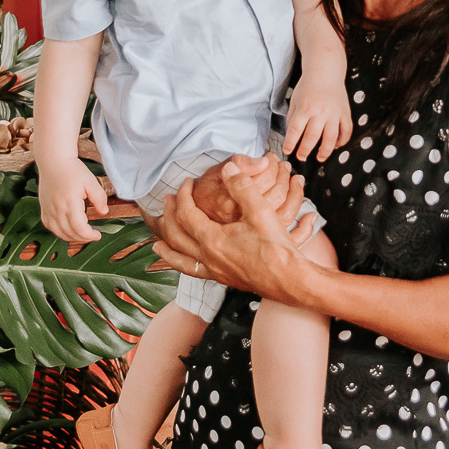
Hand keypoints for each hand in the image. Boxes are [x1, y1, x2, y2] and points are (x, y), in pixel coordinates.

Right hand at [38, 155, 109, 244]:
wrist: (53, 161)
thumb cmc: (73, 170)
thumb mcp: (91, 181)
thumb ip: (99, 198)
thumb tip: (104, 212)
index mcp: (70, 203)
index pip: (79, 228)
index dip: (89, 235)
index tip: (98, 235)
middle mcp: (57, 209)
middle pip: (70, 233)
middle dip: (83, 238)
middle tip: (92, 235)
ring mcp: (48, 210)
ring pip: (59, 232)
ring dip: (72, 237)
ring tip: (82, 233)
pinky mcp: (43, 208)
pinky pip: (50, 227)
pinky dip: (59, 232)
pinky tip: (68, 229)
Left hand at [155, 162, 308, 298]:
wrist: (290, 280)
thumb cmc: (277, 248)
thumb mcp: (260, 211)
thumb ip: (242, 186)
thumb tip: (229, 168)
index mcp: (213, 240)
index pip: (187, 214)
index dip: (184, 196)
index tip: (187, 183)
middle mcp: (208, 258)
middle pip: (177, 236)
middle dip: (170, 216)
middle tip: (168, 201)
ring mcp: (215, 271)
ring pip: (181, 260)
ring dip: (168, 248)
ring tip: (158, 244)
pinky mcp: (224, 279)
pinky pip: (194, 272)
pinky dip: (183, 266)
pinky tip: (186, 264)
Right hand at [189, 151, 301, 226]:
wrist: (195, 218)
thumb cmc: (207, 194)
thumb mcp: (217, 173)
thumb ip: (240, 164)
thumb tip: (263, 162)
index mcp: (233, 203)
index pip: (265, 179)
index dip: (272, 165)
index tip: (272, 158)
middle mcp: (245, 221)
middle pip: (277, 195)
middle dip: (283, 176)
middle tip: (284, 167)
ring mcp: (255, 235)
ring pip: (286, 213)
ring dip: (295, 194)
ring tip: (295, 180)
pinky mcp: (263, 244)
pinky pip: (291, 237)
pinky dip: (305, 227)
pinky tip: (311, 217)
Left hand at [284, 74, 351, 162]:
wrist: (325, 71)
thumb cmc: (307, 86)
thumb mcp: (295, 100)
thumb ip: (292, 118)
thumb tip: (291, 135)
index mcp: (305, 108)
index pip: (295, 130)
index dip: (290, 143)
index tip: (287, 151)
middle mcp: (320, 111)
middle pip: (312, 137)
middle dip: (305, 150)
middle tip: (301, 157)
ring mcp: (334, 113)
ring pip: (330, 137)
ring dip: (325, 151)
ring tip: (319, 157)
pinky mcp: (345, 113)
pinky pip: (346, 131)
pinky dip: (342, 141)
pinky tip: (336, 146)